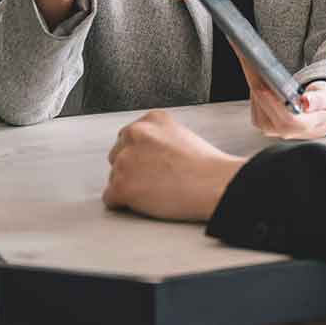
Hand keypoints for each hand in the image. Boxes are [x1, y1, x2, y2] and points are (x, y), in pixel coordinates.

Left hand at [103, 110, 245, 221]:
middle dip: (132, 169)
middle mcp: (135, 134)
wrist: (215, 185)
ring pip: (114, 178)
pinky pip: (110, 199)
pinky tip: (146, 202)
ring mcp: (125, 159)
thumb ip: (158, 139)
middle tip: (156, 179)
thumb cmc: (207, 167)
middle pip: (117, 156)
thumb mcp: (182, 136)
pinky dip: (124, 204)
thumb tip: (143, 154)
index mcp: (152, 119)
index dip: (142, 155)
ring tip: (157, 191)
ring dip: (130, 187)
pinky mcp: (121, 185)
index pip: (129, 137)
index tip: (154, 164)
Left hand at [239, 57, 325, 138]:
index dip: (273, 105)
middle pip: (265, 112)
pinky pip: (254, 107)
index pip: (286, 120)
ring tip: (250, 62)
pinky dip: (253, 88)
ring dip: (253, 84)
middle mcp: (285, 132)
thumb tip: (306, 102)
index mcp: (304, 126)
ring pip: (257, 109)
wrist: (320, 116)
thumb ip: (318, 99)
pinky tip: (253, 71)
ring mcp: (272, 129)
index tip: (263, 88)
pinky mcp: (263, 123)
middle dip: (257, 87)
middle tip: (250, 64)